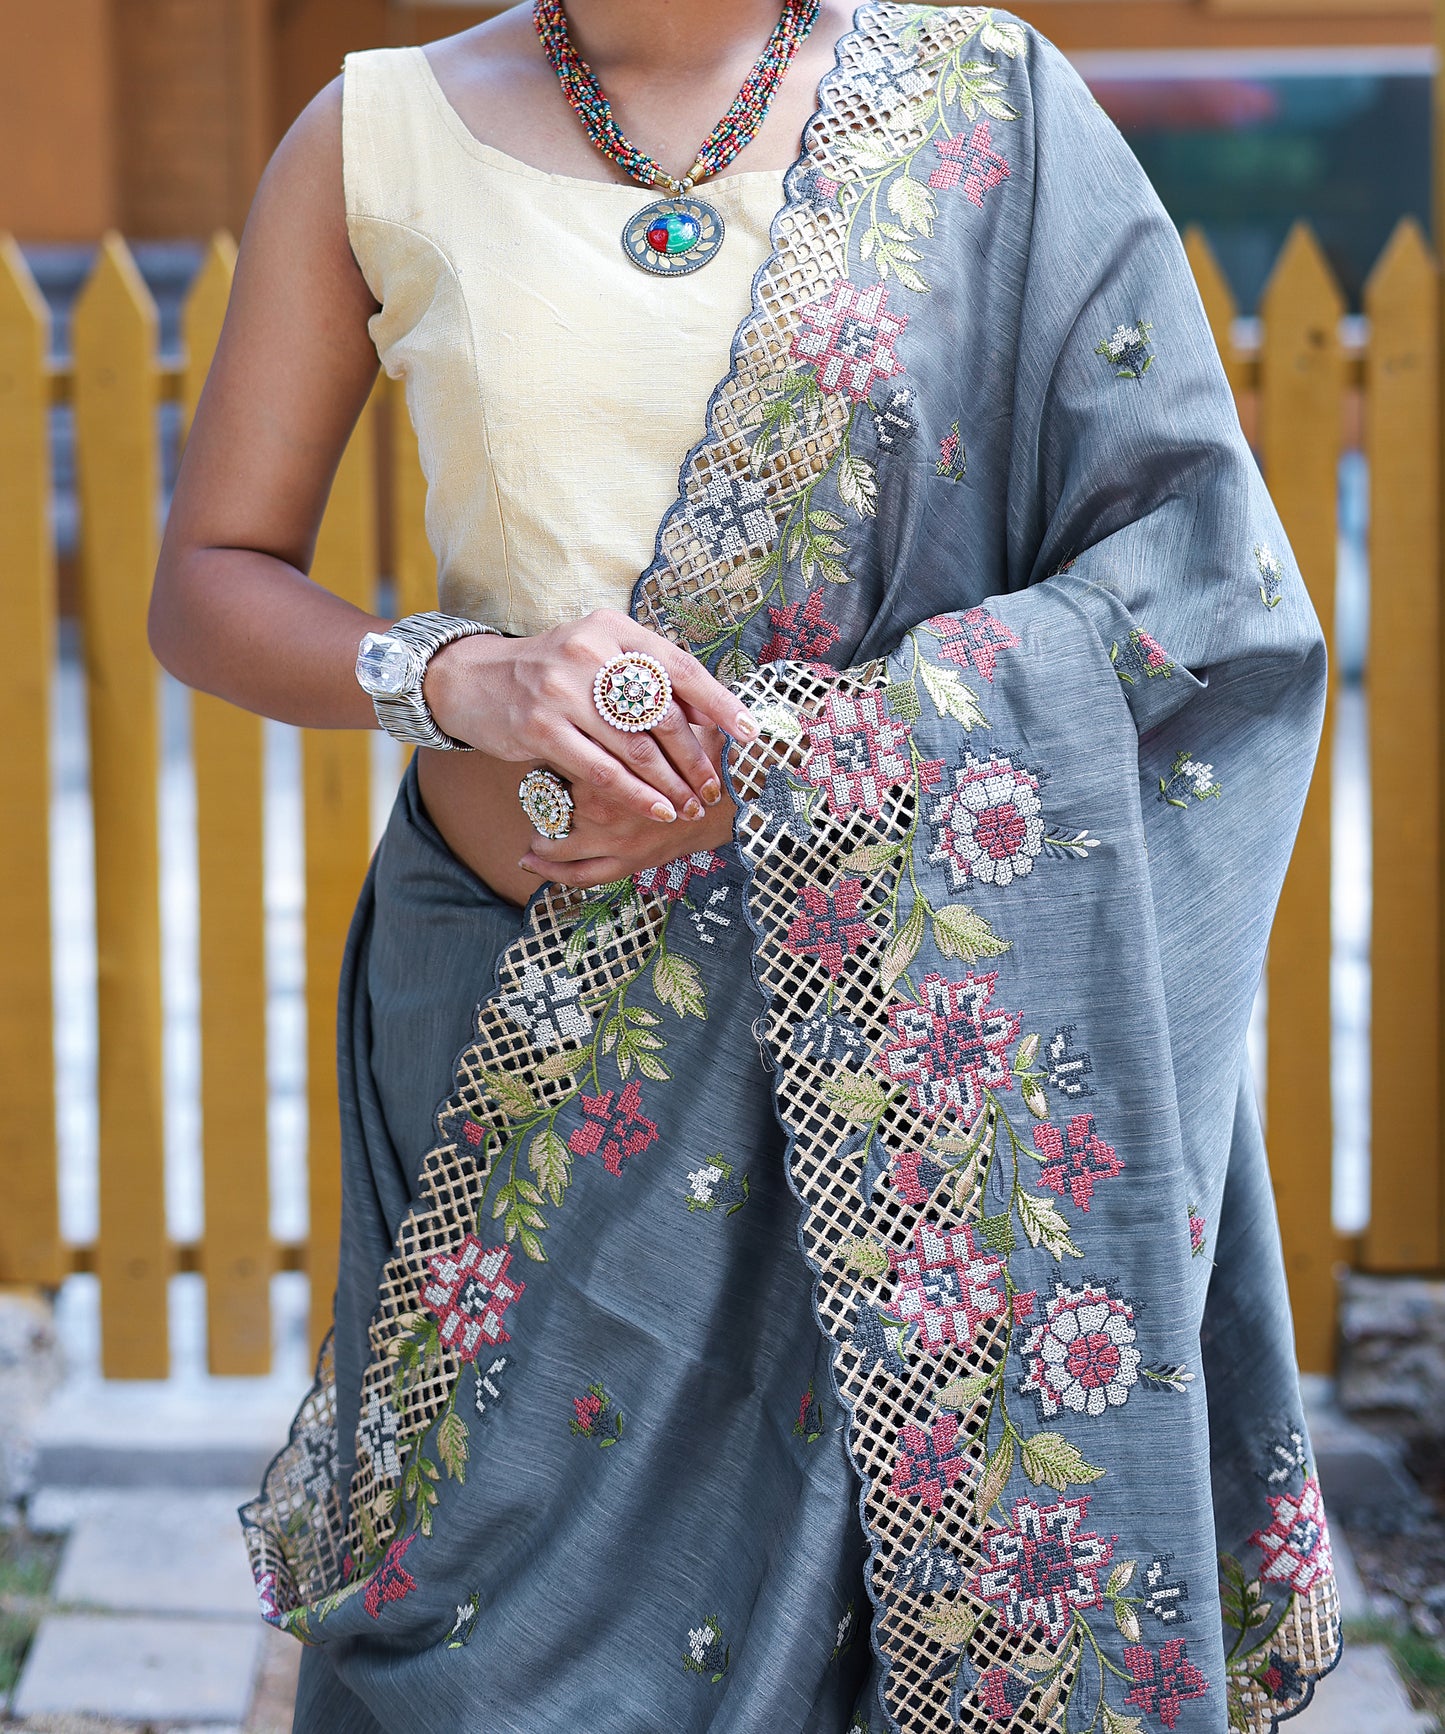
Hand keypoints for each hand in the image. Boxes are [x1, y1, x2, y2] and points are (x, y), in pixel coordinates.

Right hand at [422, 609, 756, 824]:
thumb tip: (711, 713)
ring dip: (669, 784)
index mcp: (614, 629)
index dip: (719, 702)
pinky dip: (634, 795)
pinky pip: (601, 771)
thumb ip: (648, 677)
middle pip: (661, 714)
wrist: (474, 680)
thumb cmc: (553, 674)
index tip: (749, 732)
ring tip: (689, 806)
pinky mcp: (541, 727)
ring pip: (635, 748)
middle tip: (713, 787)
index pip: (679, 667)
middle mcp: (590, 651)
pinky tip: (655, 809)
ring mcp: (562, 689)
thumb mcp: (599, 656)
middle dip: (694, 758)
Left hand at [518, 723, 736, 887]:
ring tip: (533, 821)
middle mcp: (602, 801)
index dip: (543, 751)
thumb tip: (605, 677)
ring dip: (538, 831)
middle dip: (535, 791)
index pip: (553, 757)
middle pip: (544, 797)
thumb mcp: (670, 718)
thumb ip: (636, 704)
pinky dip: (548, 869)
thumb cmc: (710, 757)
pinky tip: (528, 860)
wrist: (743, 803)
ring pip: (553, 838)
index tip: (542, 747)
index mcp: (606, 762)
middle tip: (533, 782)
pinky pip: (576, 874)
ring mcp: (610, 837)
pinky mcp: (622, 863)